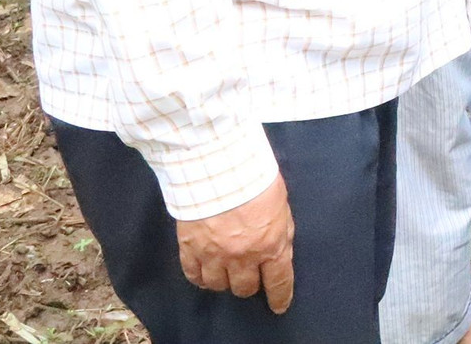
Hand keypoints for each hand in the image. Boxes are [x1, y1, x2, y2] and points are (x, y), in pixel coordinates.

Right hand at [176, 175, 295, 313]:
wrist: (218, 164)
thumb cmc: (254, 178)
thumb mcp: (281, 204)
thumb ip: (280, 230)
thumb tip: (279, 247)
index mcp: (271, 244)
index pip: (278, 282)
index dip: (279, 297)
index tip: (278, 306)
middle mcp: (243, 256)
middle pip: (245, 288)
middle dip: (250, 285)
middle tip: (249, 276)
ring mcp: (214, 255)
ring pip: (218, 286)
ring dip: (224, 281)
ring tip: (226, 271)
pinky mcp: (190, 248)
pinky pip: (193, 275)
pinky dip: (200, 277)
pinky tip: (204, 273)